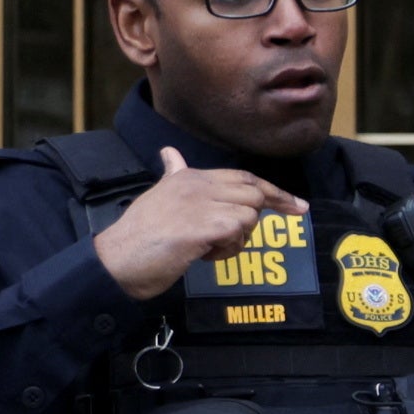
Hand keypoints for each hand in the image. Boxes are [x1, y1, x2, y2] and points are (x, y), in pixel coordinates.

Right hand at [91, 148, 294, 299]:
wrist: (116, 260)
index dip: (273, 191)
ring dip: (237, 240)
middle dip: (260, 218)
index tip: (298, 205)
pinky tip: (204, 255)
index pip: (242, 177)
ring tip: (209, 249)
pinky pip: (238, 233)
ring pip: (248, 215)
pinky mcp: (202, 226)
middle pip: (253, 193)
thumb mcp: (158, 197)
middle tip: (242, 238)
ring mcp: (200, 203)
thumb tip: (170, 153)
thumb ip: (172, 175)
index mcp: (188, 176)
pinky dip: (228, 250)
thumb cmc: (139, 236)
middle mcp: (196, 184)